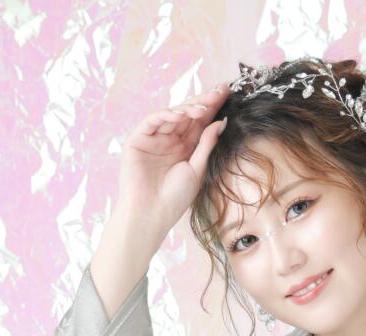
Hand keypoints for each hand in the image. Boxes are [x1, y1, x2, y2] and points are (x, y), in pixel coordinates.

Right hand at [115, 82, 231, 243]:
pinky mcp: (138, 138)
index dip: (212, 107)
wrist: (151, 214)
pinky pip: (152, 120)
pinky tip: (181, 114)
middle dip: (204, 102)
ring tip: (203, 107)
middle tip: (219, 91)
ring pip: (172, 114)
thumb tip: (221, 121)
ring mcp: (154, 137)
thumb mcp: (198, 168)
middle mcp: (170, 139)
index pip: (200, 122)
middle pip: (188, 114)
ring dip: (188, 108)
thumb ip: (207, 144)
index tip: (227, 93)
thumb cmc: (175, 197)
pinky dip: (166, 115)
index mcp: (185, 146)